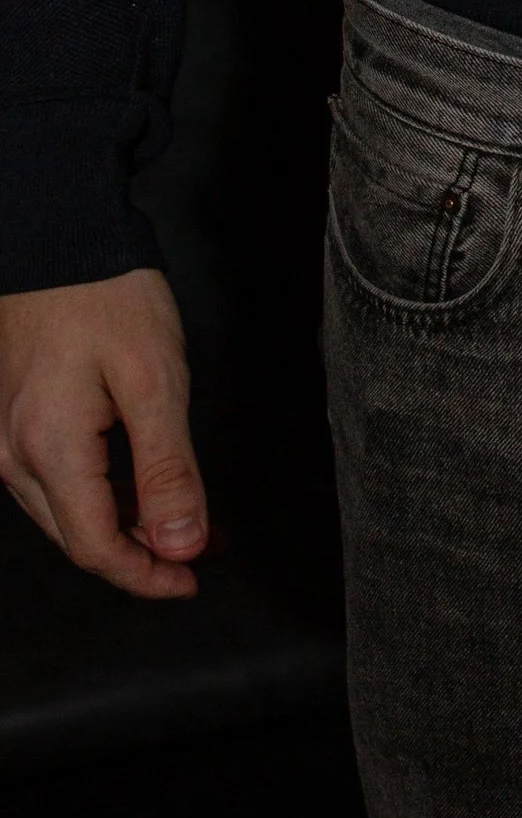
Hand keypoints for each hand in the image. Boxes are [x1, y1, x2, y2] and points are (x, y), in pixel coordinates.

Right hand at [0, 267, 206, 599]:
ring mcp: (3, 437)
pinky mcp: (10, 420)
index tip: (193, 579)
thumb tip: (180, 546)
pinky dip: (102, 493)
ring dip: (125, 525)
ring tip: (186, 520)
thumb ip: (167, 471)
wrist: (58, 238)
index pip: (96, 547)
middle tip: (204, 551)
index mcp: (47, 448)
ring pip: (65, 511)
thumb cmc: (107, 298)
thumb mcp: (156, 382)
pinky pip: (54, 478)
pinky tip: (143, 486)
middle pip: (77, 537)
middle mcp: (11, 454)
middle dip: (142, 554)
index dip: (146, 575)